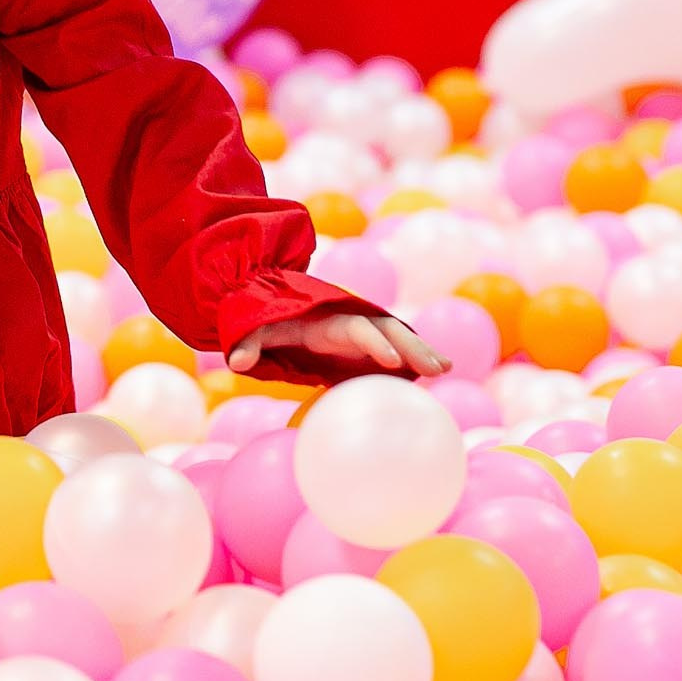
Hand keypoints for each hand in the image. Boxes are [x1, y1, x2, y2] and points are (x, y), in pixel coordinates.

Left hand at [228, 313, 447, 377]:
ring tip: (444, 369)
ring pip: (397, 338)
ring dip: (421, 351)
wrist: (279, 309)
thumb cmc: (270, 320)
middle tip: (436, 369)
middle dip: (411, 346)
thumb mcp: (256, 327)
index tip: (392, 361)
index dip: (373, 343)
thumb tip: (236, 363)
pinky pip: (395, 351)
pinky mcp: (367, 347)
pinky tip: (438, 371)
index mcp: (328, 319)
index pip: (356, 329)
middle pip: (387, 330)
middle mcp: (351, 322)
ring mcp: (363, 334)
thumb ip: (249, 342)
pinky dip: (416, 358)